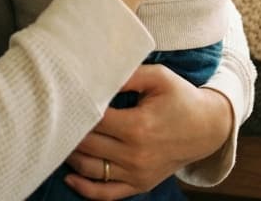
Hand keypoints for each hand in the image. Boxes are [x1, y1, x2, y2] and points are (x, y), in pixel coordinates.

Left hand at [61, 65, 233, 198]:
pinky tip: (69, 176)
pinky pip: (107, 194)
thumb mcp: (157, 77)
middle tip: (53, 116)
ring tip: (57, 139)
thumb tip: (96, 71)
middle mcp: (135, 155)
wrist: (207, 128)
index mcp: (138, 126)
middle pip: (88, 146)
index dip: (75, 109)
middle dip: (68, 132)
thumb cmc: (180, 97)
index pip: (94, 120)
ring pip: (92, 170)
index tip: (62, 98)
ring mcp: (137, 174)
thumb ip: (126, 74)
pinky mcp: (140, 184)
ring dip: (71, 157)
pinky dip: (85, 189)